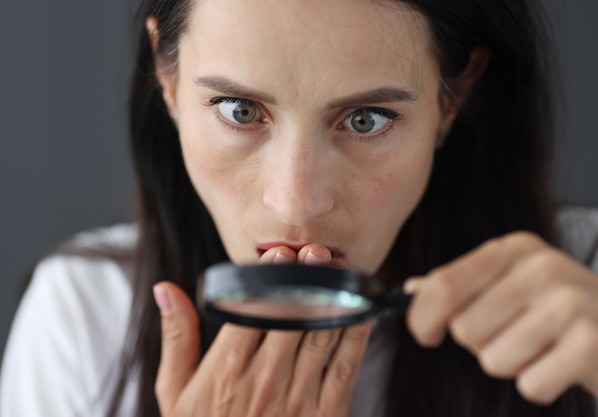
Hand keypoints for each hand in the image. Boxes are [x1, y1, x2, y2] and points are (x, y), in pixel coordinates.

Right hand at [153, 243, 371, 416]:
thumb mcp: (175, 390)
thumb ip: (176, 336)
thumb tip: (166, 289)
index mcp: (226, 369)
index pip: (251, 311)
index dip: (267, 280)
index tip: (279, 255)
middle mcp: (264, 379)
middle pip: (291, 316)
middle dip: (305, 280)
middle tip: (316, 251)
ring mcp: (297, 397)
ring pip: (321, 333)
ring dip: (334, 297)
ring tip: (339, 268)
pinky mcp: (325, 413)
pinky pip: (345, 367)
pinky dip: (356, 336)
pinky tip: (361, 310)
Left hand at [404, 232, 597, 405]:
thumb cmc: (564, 311)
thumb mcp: (513, 283)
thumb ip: (463, 286)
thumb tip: (411, 290)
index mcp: (515, 249)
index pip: (444, 284)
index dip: (423, 316)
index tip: (425, 334)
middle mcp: (542, 267)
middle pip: (464, 329)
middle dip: (481, 344)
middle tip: (516, 336)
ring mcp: (570, 303)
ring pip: (493, 359)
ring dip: (512, 366)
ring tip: (542, 348)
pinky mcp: (592, 343)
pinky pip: (530, 384)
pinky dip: (540, 384)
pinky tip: (562, 365)